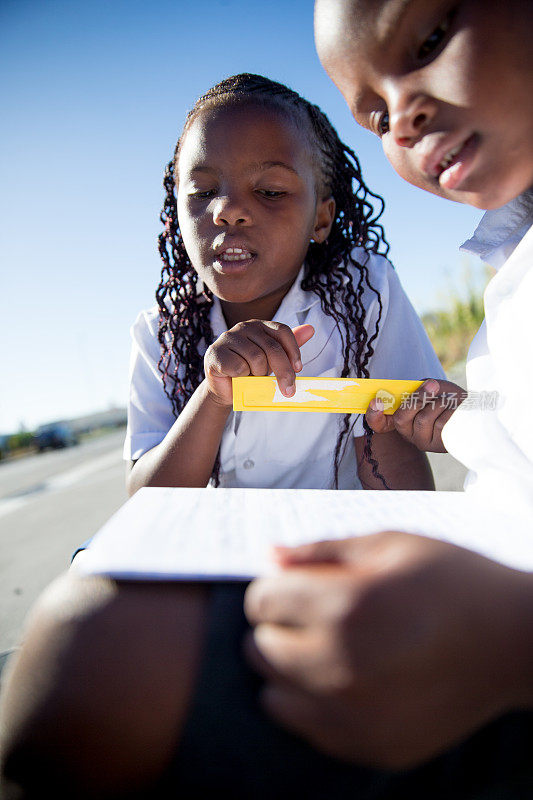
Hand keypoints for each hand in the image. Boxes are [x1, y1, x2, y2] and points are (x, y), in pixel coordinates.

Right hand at [204, 321, 313, 406]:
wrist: (225, 389)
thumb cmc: (250, 372)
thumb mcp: (272, 360)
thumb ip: (288, 346)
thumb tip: (311, 329)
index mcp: (260, 326)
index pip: (283, 331)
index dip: (293, 351)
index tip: (299, 369)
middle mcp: (244, 327)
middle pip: (272, 348)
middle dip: (283, 372)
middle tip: (288, 390)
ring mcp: (228, 337)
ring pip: (256, 358)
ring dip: (258, 375)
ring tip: (252, 379)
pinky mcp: (216, 352)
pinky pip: (239, 367)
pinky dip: (242, 378)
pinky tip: (236, 378)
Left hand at [244, 534, 532, 768]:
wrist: (513, 641)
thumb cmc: (452, 580)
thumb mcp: (389, 545)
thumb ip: (321, 551)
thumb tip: (270, 556)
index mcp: (343, 608)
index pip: (260, 602)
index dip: (274, 588)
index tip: (295, 586)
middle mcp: (340, 667)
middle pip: (259, 650)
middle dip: (277, 627)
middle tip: (312, 616)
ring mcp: (355, 716)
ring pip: (274, 695)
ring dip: (288, 669)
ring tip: (326, 649)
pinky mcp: (371, 747)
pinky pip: (308, 729)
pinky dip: (313, 704)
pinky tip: (346, 681)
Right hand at [365, 379, 466, 452]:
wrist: (475, 410)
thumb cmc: (449, 397)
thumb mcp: (432, 387)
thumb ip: (420, 387)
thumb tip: (418, 389)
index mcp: (401, 417)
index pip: (378, 422)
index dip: (374, 414)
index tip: (377, 400)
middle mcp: (407, 432)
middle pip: (401, 418)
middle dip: (417, 399)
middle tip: (432, 385)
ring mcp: (422, 441)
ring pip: (423, 419)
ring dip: (439, 403)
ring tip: (451, 399)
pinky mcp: (437, 446)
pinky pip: (440, 424)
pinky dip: (450, 411)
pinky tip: (458, 411)